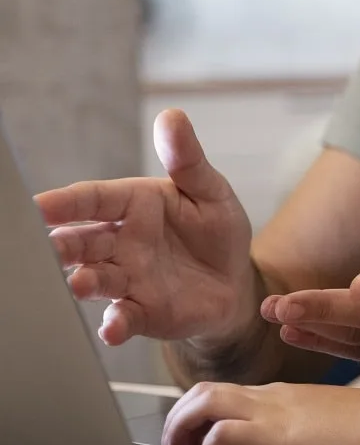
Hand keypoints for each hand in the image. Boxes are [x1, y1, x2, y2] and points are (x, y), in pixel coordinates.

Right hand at [35, 110, 255, 345]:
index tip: (38, 205)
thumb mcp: (210, 191)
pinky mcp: (142, 312)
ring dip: (84, 282)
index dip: (65, 202)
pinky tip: (114, 328)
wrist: (236, 281)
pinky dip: (116, 324)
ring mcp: (127, 279)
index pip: (92, 199)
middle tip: (49, 249)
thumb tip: (172, 116)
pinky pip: (123, 318)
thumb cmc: (217, 230)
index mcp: (133, 205)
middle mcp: (120, 243)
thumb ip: (188, 160)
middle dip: (61, 246)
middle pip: (80, 242)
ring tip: (79, 283)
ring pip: (95, 279)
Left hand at [162, 382, 359, 444]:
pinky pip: (223, 432)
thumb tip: (281, 443)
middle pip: (203, 390)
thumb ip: (295, 424)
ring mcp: (271, 410)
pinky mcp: (275, 431)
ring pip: (203, 402)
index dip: (196, 411)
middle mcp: (269, 395)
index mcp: (279, 393)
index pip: (223, 391)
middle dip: (178, 417)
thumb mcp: (319, 419)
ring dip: (183, 427)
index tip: (192, 436)